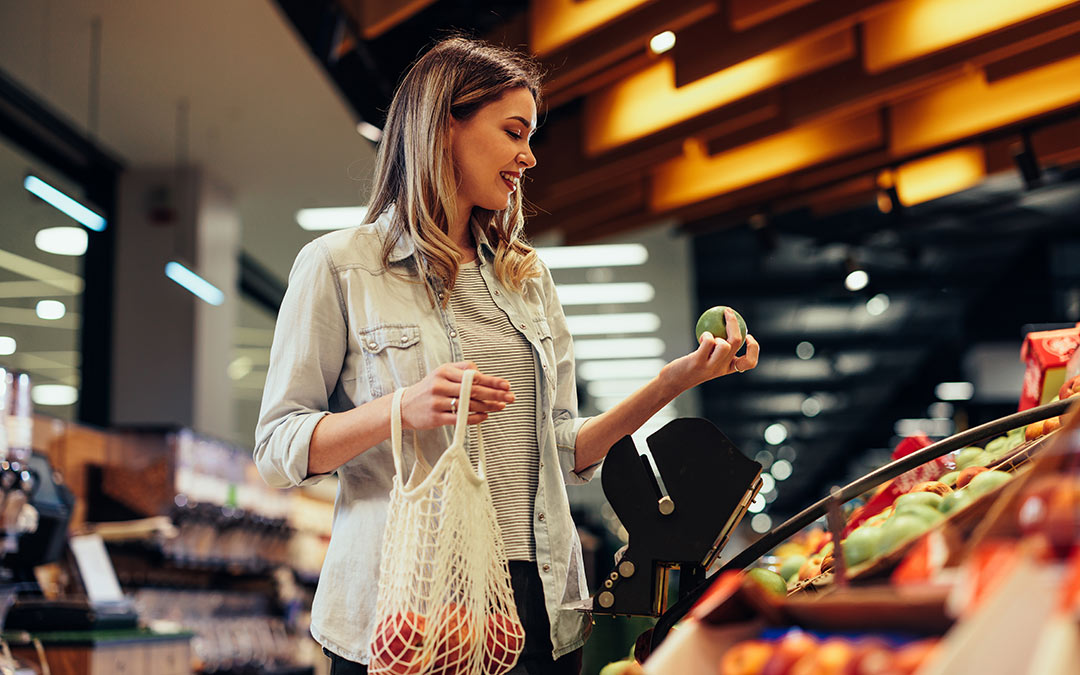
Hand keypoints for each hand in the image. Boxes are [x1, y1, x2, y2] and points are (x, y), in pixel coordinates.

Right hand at [399, 362, 514, 429]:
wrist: (404, 406)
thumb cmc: (428, 389)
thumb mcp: (442, 373)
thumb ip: (462, 370)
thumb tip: (484, 374)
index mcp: (444, 371)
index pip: (473, 375)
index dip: (492, 380)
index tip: (506, 384)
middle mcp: (441, 385)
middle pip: (473, 389)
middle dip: (495, 393)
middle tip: (511, 397)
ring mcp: (437, 402)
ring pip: (469, 404)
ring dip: (488, 406)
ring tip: (501, 406)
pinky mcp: (436, 417)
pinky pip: (460, 418)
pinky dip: (475, 417)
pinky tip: (485, 416)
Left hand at [662, 308, 759, 391]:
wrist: (673, 382)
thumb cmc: (690, 367)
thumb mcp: (708, 361)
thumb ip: (717, 349)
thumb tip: (725, 325)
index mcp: (728, 368)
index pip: (750, 362)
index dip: (754, 348)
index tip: (748, 335)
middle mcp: (722, 368)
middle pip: (736, 343)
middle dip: (734, 323)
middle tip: (728, 312)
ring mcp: (710, 367)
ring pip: (724, 344)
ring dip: (717, 334)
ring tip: (708, 335)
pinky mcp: (698, 362)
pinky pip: (708, 342)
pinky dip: (706, 335)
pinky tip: (702, 336)